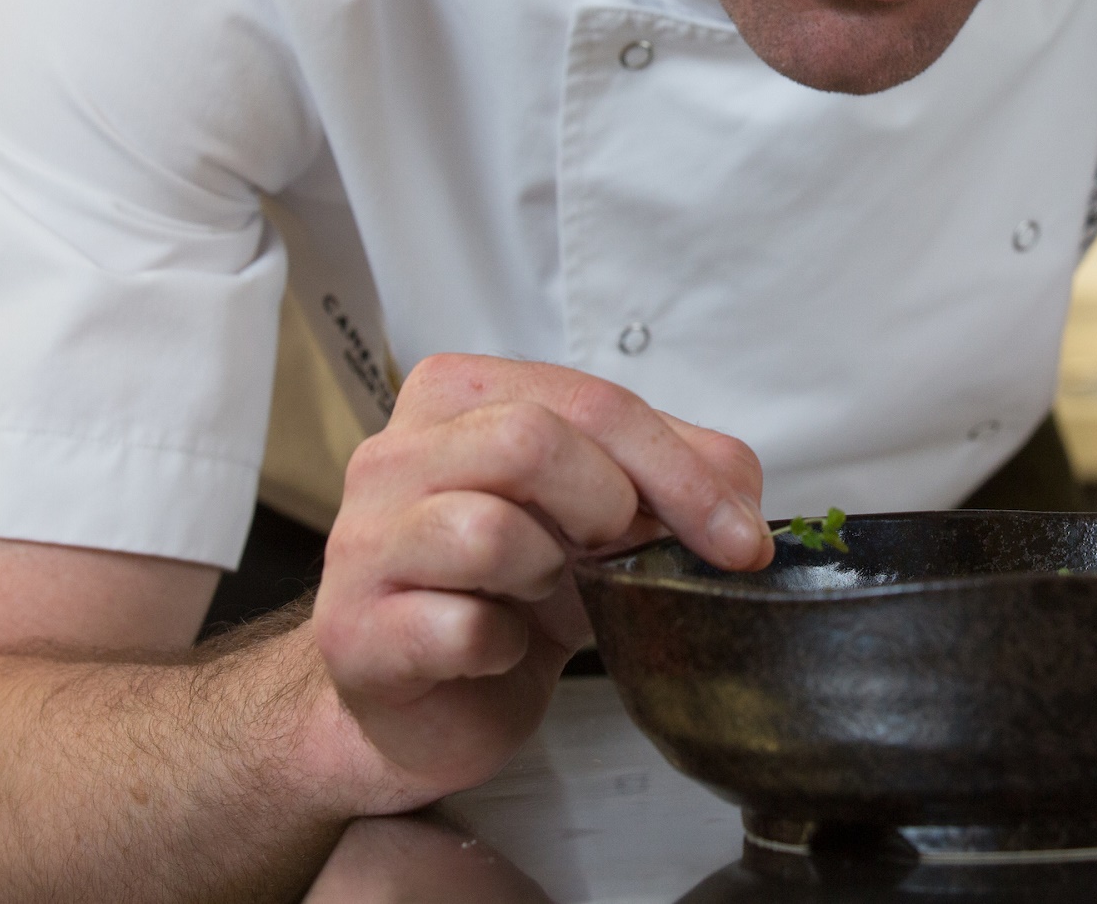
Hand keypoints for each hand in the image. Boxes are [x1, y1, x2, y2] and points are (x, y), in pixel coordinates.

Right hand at [311, 355, 769, 809]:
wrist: (426, 700)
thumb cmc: (513, 590)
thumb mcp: (605, 513)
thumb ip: (677, 477)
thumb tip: (742, 502)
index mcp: (459, 396)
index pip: (586, 398)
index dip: (678, 469)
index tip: (738, 538)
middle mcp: (396, 454)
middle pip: (528, 439)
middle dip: (609, 504)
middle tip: (619, 552)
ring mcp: (362, 543)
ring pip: (486, 530)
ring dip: (549, 573)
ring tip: (543, 592)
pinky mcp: (353, 633)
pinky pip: (458, 628)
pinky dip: (504, 648)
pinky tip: (499, 649)